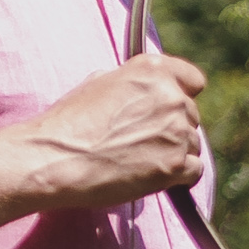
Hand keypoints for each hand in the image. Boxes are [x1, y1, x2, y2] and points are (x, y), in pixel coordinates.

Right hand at [19, 51, 207, 216]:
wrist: (53, 160)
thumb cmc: (68, 124)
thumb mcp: (97, 83)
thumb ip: (132, 82)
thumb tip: (145, 89)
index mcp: (153, 71)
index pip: (193, 80)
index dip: (183, 95)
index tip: (171, 108)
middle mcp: (171, 97)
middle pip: (191, 115)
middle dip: (172, 128)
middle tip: (140, 142)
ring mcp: (177, 131)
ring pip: (193, 144)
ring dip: (174, 153)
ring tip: (139, 161)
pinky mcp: (176, 164)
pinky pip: (194, 170)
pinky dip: (178, 176)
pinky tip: (152, 176)